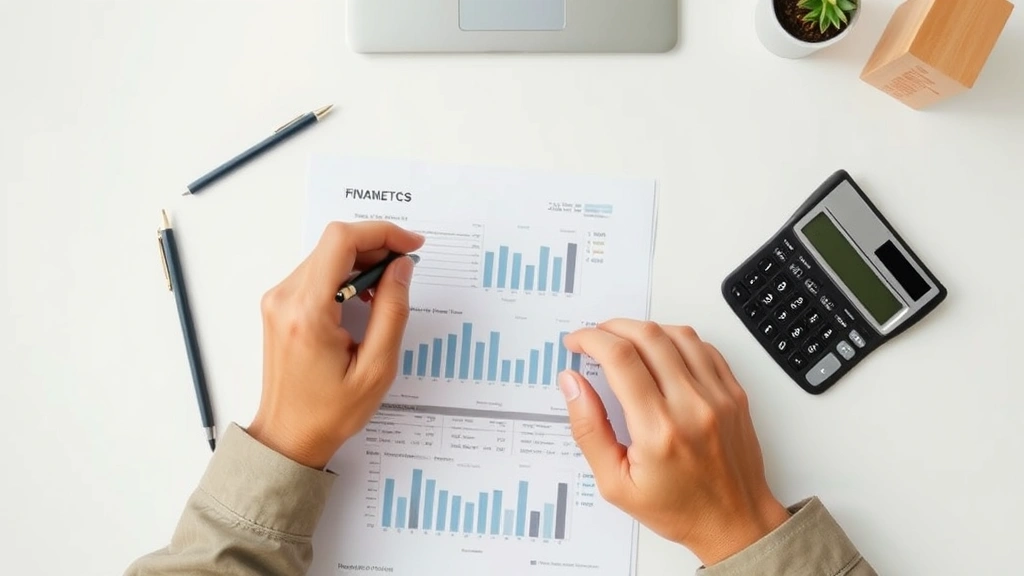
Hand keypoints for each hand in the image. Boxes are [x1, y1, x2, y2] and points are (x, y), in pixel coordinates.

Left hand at [247, 221, 423, 468]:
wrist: (289, 436)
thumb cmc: (330, 412)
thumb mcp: (376, 368)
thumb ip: (392, 311)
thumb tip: (401, 268)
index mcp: (308, 312)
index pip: (341, 241)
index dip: (382, 233)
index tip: (411, 246)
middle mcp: (285, 298)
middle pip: (335, 243)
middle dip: (376, 247)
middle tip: (405, 271)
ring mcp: (278, 300)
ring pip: (326, 254)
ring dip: (362, 261)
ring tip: (386, 291)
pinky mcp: (279, 305)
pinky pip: (317, 271)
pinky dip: (345, 273)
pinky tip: (363, 296)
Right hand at [558, 320, 790, 565]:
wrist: (736, 524)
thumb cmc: (678, 509)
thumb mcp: (615, 484)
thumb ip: (589, 430)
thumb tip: (572, 383)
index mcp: (658, 430)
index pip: (620, 359)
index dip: (591, 339)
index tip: (576, 342)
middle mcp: (692, 406)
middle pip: (647, 336)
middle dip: (612, 327)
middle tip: (595, 338)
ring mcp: (718, 397)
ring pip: (678, 334)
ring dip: (644, 329)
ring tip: (625, 342)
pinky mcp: (735, 394)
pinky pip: (704, 348)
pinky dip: (677, 339)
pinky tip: (661, 351)